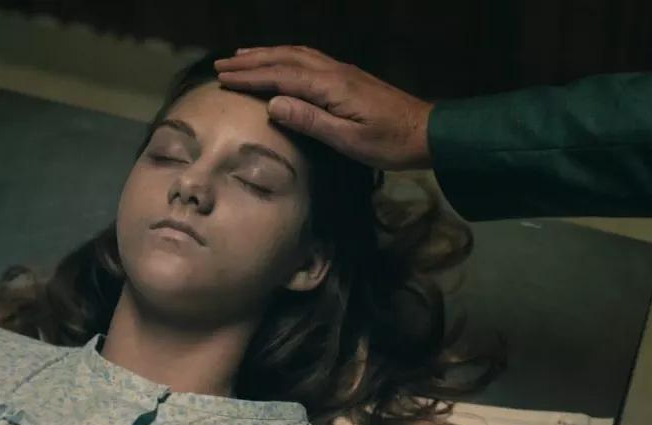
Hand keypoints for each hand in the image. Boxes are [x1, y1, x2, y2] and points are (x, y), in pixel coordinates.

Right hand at [214, 46, 433, 170]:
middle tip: (221, 65)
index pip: (281, 77)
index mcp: (331, 87)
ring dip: (267, 54)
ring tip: (242, 56)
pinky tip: (282, 61)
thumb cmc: (391, 143)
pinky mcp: (350, 77)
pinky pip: (309, 58)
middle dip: (251, 61)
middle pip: (285, 59)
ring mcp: (343, 71)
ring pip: (297, 54)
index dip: (250, 77)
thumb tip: (273, 105)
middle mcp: (335, 72)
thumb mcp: (349, 141)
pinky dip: (287, 56)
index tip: (222, 78)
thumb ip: (311, 121)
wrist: (430, 132)